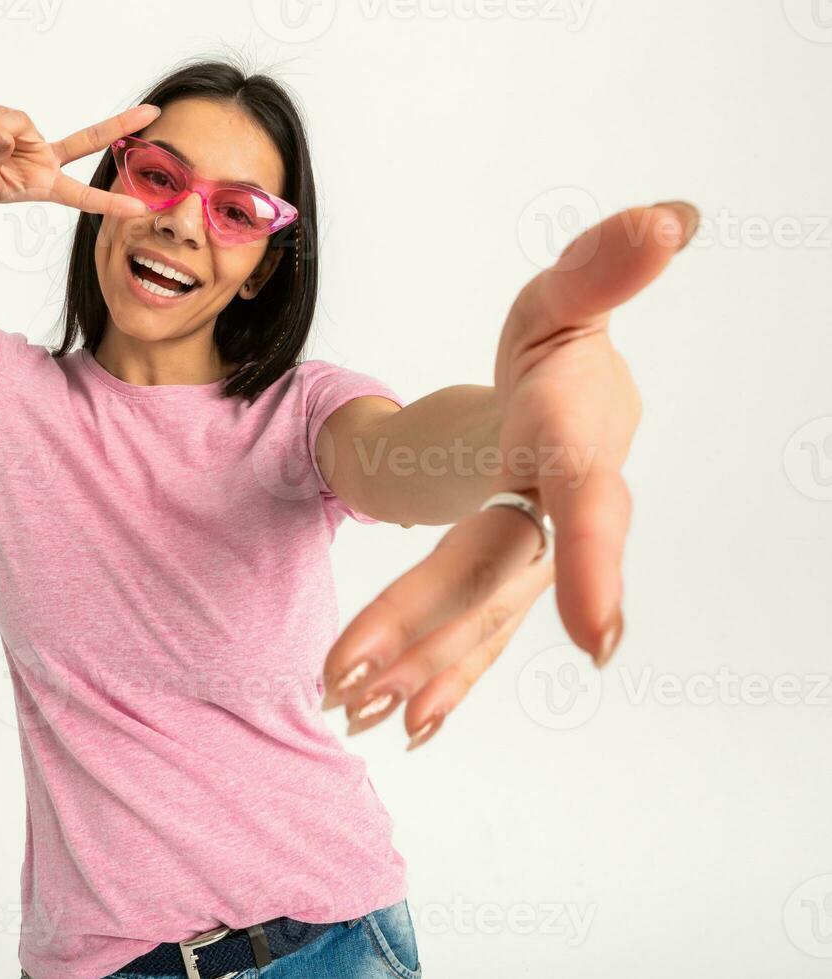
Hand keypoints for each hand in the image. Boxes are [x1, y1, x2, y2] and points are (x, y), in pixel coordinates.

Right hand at [0, 103, 158, 216]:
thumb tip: (3, 135)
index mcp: (44, 185)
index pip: (82, 195)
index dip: (110, 202)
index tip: (139, 208)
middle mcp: (45, 161)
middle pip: (88, 140)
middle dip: (119, 124)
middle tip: (152, 112)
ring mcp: (31, 140)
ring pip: (21, 121)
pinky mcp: (14, 123)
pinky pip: (4, 112)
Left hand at [321, 202, 699, 748]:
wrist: (556, 407)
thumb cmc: (556, 347)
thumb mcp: (563, 297)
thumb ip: (605, 267)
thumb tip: (667, 218)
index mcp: (576, 445)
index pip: (587, 505)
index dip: (596, 566)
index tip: (601, 642)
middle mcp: (561, 517)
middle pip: (498, 576)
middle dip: (429, 628)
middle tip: (354, 681)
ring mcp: (534, 558)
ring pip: (478, 620)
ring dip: (420, 670)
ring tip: (350, 709)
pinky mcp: (504, 581)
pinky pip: (473, 637)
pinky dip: (441, 678)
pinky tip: (402, 723)